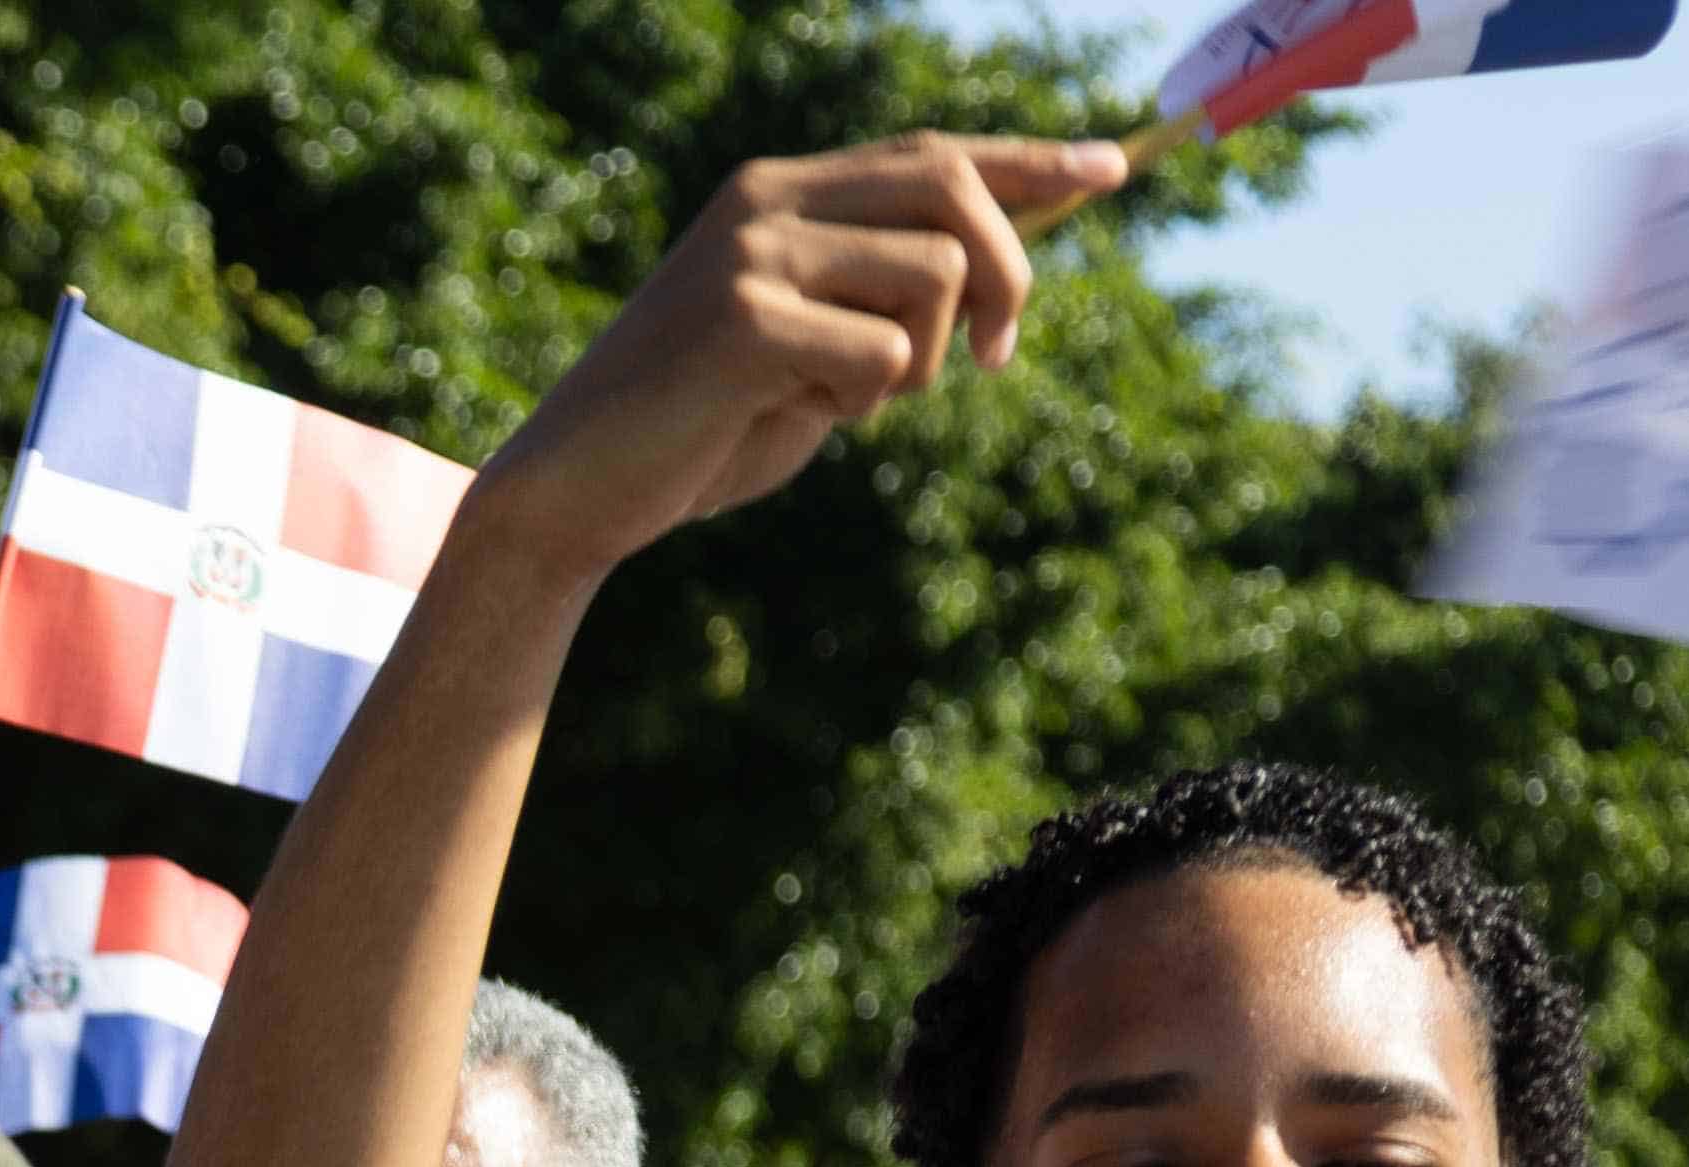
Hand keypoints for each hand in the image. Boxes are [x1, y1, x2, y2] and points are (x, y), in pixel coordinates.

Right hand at [464, 135, 1121, 583]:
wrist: (577, 491)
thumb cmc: (698, 429)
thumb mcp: (812, 346)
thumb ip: (885, 296)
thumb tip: (1010, 257)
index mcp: (780, 194)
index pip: (932, 153)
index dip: (1030, 161)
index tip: (1111, 168)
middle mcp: (768, 202)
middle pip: (953, 192)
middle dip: (1009, 277)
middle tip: (1000, 358)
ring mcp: (753, 255)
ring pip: (934, 276)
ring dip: (922, 361)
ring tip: (848, 399)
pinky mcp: (745, 321)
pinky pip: (884, 352)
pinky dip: (865, 401)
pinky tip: (796, 416)